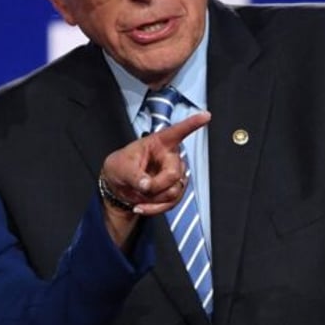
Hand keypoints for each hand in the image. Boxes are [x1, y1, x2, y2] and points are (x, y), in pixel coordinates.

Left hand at [99, 112, 210, 245]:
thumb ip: (134, 176)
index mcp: (158, 143)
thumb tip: (147, 185)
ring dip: (153, 198)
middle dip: (156, 186)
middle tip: (141, 187)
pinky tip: (140, 207)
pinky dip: (155, 209)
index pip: (177, 132)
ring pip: (174, 191)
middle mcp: (171, 157)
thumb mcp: (121, 168)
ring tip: (138, 195)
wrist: (118, 186)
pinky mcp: (175, 190)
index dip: (192, 124)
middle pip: (174, 174)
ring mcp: (175, 174)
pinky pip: (172, 203)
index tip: (206, 115)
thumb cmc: (120, 168)